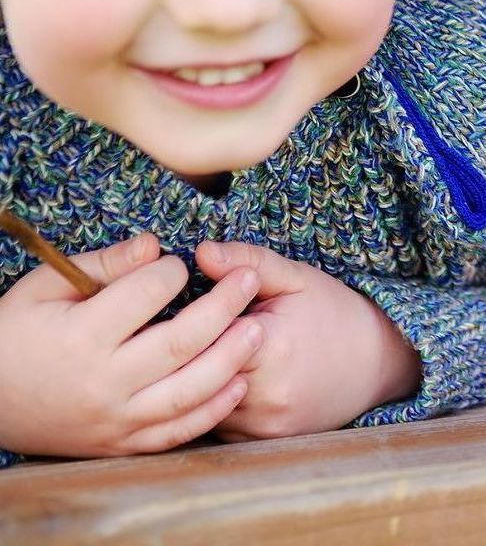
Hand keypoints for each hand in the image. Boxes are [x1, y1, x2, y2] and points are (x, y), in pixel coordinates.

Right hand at [0, 232, 261, 456]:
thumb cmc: (15, 334)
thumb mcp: (43, 288)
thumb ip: (103, 264)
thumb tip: (156, 246)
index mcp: (81, 337)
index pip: (147, 295)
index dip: (173, 271)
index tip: (181, 263)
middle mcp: (102, 382)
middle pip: (181, 342)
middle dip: (225, 306)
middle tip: (251, 279)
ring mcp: (115, 419)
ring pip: (188, 392)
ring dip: (231, 359)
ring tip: (257, 328)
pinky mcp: (122, 444)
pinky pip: (176, 432)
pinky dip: (213, 410)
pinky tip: (239, 382)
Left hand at [196, 241, 420, 440]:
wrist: (376, 364)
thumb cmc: (333, 313)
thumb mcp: (296, 278)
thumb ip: (249, 261)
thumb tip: (201, 251)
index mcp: (271, 347)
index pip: (201, 335)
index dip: (194, 320)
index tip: (194, 306)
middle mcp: (265, 395)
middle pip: (195, 373)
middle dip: (188, 352)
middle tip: (189, 331)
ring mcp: (262, 425)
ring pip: (199, 402)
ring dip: (195, 379)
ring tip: (209, 352)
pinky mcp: (259, 443)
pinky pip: (214, 423)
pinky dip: (211, 402)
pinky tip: (224, 379)